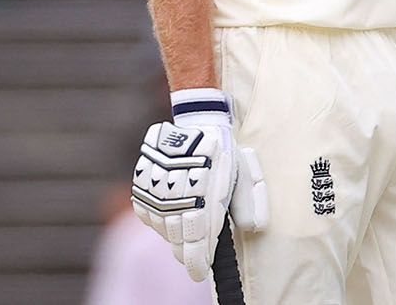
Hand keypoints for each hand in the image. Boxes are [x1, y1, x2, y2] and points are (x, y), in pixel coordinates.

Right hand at [130, 92, 268, 281]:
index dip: (197, 259)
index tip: (199, 273)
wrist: (195, 123)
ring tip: (185, 234)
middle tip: (195, 259)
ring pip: (163, 227)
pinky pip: (148, 215)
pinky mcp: (142, 184)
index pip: (198, 235)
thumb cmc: (223, 152)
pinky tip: (171, 217)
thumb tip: (253, 228)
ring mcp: (156, 188)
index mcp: (205, 188)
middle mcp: (177, 190)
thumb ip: (249, 201)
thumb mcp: (243, 172)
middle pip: (179, 236)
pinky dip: (160, 222)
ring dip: (174, 237)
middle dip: (187, 252)